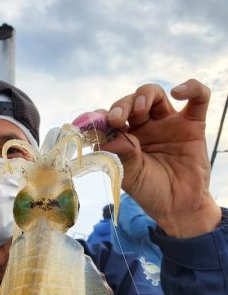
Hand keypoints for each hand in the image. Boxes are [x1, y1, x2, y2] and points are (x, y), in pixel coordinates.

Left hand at [102, 79, 221, 236]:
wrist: (180, 206)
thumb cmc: (151, 192)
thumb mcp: (130, 176)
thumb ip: (121, 155)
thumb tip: (109, 137)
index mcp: (125, 139)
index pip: (111, 119)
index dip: (103, 117)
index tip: (98, 123)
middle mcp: (145, 128)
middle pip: (131, 103)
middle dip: (123, 105)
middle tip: (117, 118)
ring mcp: (168, 124)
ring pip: (155, 95)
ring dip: (145, 95)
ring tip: (141, 108)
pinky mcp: (193, 125)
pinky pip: (197, 98)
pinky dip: (191, 88)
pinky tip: (178, 92)